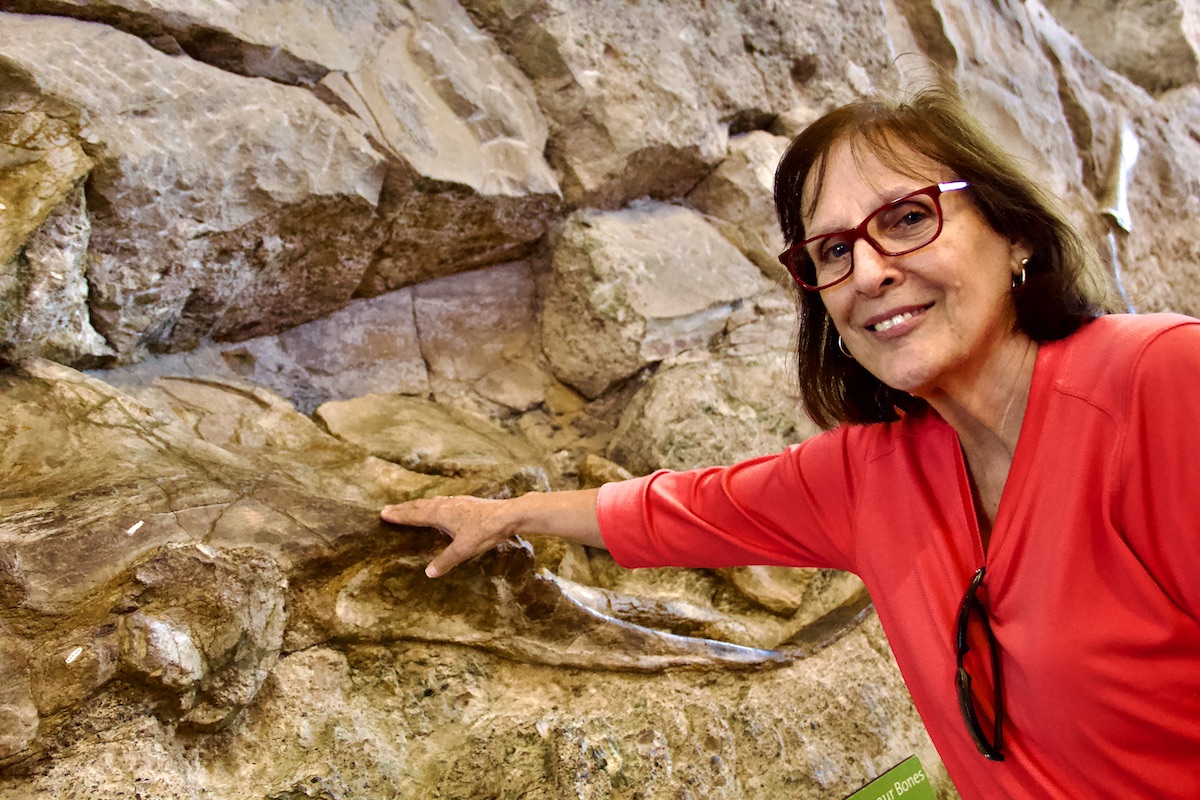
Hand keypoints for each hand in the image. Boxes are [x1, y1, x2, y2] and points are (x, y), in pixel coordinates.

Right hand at [380, 496, 516, 578]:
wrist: (508, 514)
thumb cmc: (485, 531)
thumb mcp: (463, 550)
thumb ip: (445, 561)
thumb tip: (428, 573)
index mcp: (440, 514)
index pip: (414, 515)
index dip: (399, 515)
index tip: (383, 514)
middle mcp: (445, 505)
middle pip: (419, 506)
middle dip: (403, 508)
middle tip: (388, 508)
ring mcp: (456, 502)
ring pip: (431, 502)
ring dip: (417, 504)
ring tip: (408, 506)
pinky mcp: (466, 503)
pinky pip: (442, 501)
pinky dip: (432, 503)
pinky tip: (438, 505)